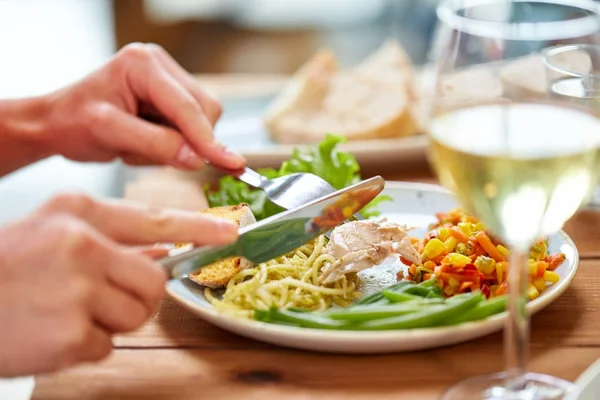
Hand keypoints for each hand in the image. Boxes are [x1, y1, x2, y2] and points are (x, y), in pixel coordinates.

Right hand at [0, 193, 237, 376]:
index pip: (156, 218)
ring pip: (137, 314)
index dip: (198, 227)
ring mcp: (78, 288)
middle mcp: (83, 244)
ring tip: (67, 313)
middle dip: (136, 298)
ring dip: (109, 322)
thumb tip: (165, 247)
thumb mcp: (53, 233)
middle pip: (154, 281)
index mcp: (79, 212)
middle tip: (98, 300)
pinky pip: (105, 345)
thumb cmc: (3, 268)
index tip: (230, 232)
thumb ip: (111, 240)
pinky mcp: (70, 331)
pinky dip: (83, 346)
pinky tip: (50, 332)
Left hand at [39, 42, 243, 169]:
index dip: (208, 138)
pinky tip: (144, 142)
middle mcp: (160, 66)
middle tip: (149, 156)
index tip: (230, 163)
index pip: (188, 106)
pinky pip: (191, 127)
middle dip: (188, 140)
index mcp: (143, 65)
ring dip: (178, 144)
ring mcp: (168, 80)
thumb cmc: (72, 123)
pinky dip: (173, 143)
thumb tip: (197, 158)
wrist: (57, 123)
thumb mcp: (109, 134)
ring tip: (137, 147)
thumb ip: (156, 144)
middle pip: (205, 110)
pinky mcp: (171, 98)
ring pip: (202, 120)